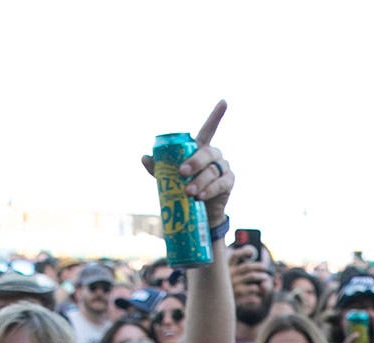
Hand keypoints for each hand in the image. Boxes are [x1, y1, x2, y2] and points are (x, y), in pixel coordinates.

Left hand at [138, 101, 232, 225]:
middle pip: (207, 153)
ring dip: (199, 181)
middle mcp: (214, 155)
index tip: (224, 101)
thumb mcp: (170, 177)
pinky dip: (209, 190)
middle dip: (195, 162)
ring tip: (188, 192)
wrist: (200, 211)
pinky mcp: (229, 182)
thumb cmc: (184, 189)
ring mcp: (223, 168)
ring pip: (212, 171)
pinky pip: (220, 184)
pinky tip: (200, 196)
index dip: (217, 115)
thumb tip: (144, 157)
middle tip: (182, 172)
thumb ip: (159, 167)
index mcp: (201, 148)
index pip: (210, 128)